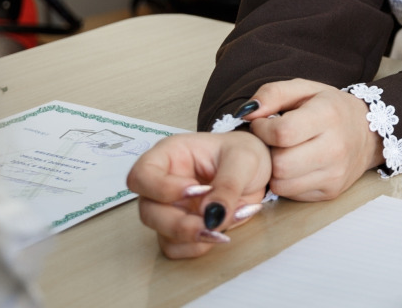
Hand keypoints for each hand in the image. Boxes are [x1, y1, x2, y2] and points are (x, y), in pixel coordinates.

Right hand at [128, 130, 271, 258]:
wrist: (259, 171)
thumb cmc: (244, 154)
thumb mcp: (244, 160)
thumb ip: (228, 185)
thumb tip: (211, 215)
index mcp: (170, 155)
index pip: (142, 174)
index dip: (162, 188)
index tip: (197, 190)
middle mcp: (162, 182)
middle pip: (148, 211)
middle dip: (180, 223)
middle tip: (213, 223)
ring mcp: (168, 208)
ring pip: (161, 233)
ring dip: (192, 237)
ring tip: (226, 224)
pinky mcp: (178, 228)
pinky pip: (175, 247)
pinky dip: (198, 247)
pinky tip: (222, 232)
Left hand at [242, 79, 384, 200]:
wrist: (368, 133)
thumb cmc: (331, 108)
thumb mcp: (305, 89)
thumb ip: (272, 93)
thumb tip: (246, 114)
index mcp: (328, 115)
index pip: (282, 133)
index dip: (262, 129)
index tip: (264, 124)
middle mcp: (335, 147)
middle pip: (280, 164)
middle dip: (269, 153)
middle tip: (273, 142)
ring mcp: (335, 173)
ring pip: (282, 184)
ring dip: (275, 170)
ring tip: (284, 153)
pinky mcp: (331, 192)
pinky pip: (292, 194)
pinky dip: (287, 181)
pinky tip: (296, 166)